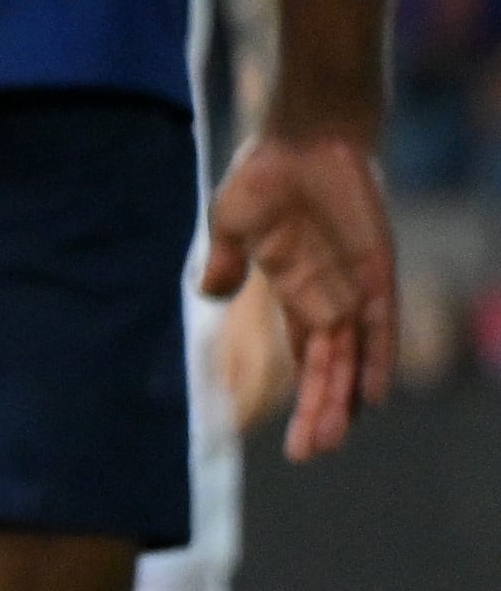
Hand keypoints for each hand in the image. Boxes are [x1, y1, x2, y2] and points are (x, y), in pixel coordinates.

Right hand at [201, 126, 391, 460]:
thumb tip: (211, 293)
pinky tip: (372, 396)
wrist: (308, 135)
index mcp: (296, 290)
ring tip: (333, 438)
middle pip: (328, 369)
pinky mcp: (375, 273)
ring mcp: (354, 287)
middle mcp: (330, 297)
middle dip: (320, 413)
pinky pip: (379, 327)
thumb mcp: (232, 222)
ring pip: (351, 357)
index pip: (306, 356)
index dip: (304, 398)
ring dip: (343, 398)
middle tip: (310, 455)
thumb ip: (225, 261)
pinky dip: (376, 361)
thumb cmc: (268, 173)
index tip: (294, 439)